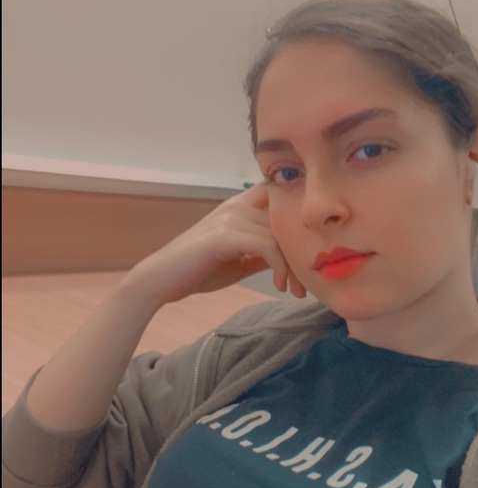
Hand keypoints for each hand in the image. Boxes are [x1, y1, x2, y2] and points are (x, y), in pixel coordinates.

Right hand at [122, 183, 306, 306]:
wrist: (160, 281)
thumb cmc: (198, 270)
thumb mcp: (239, 259)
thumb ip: (263, 251)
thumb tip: (290, 256)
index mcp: (240, 206)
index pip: (280, 196)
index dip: (296, 217)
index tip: (306, 251)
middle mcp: (237, 205)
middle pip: (285, 221)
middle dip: (300, 253)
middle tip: (304, 284)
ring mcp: (230, 217)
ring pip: (280, 235)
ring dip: (293, 266)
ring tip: (294, 290)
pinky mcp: (225, 235)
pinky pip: (267, 246)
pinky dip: (280, 267)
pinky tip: (278, 285)